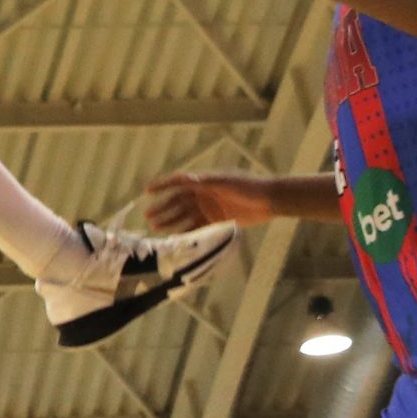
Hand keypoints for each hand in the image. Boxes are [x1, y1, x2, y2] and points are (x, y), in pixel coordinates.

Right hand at [145, 171, 273, 235]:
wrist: (268, 200)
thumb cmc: (248, 187)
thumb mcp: (226, 182)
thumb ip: (206, 182)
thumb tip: (185, 178)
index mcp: (204, 182)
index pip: (178, 182)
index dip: (162, 185)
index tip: (147, 191)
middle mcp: (203, 194)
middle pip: (178, 201)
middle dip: (162, 208)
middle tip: (148, 216)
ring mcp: (209, 209)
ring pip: (184, 216)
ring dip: (170, 221)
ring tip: (156, 228)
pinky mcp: (216, 222)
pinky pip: (196, 228)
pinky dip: (186, 233)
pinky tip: (175, 239)